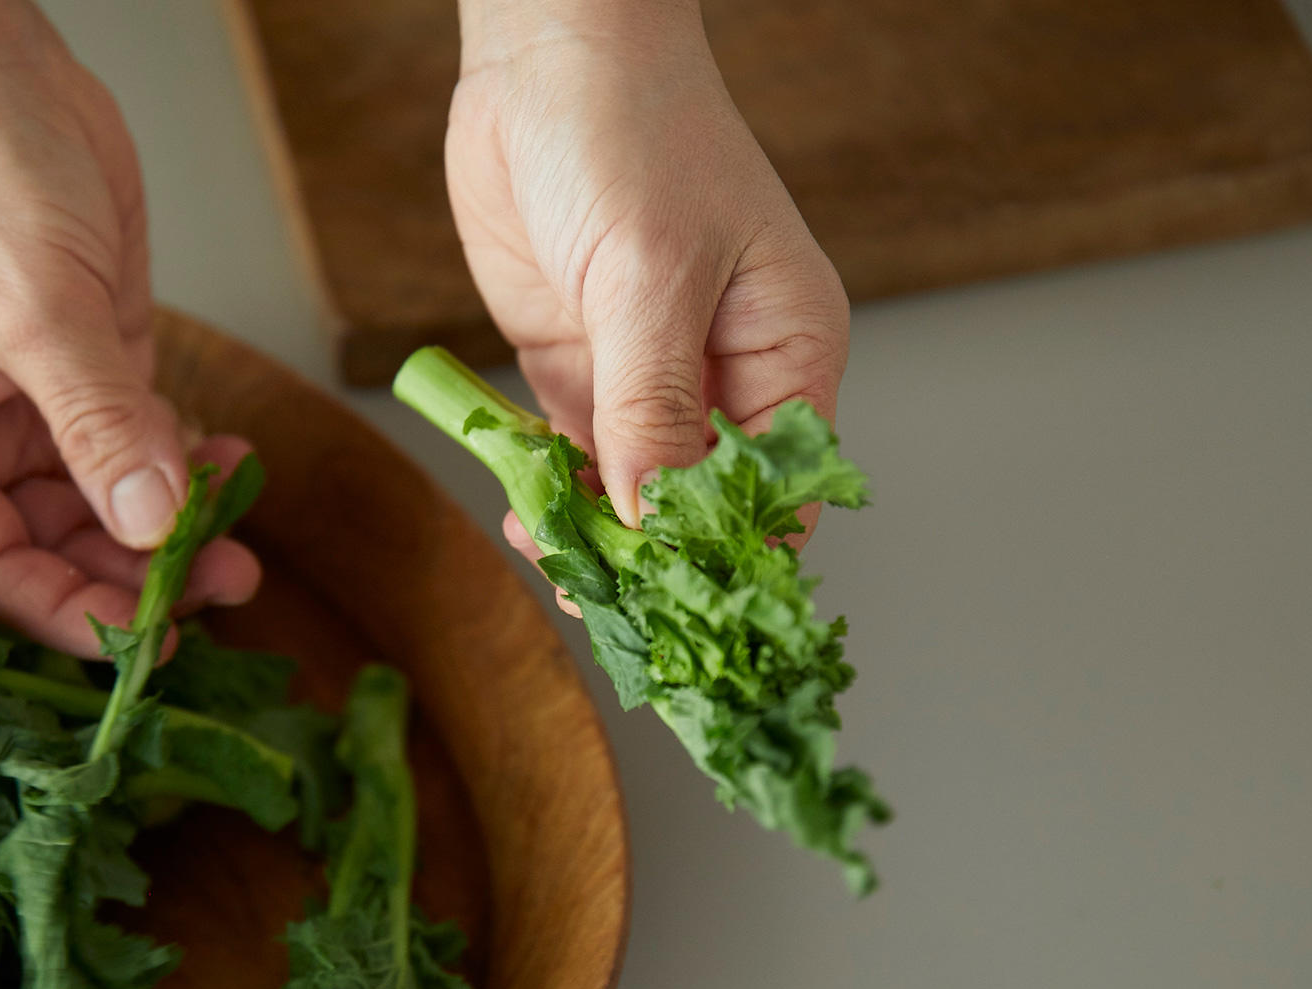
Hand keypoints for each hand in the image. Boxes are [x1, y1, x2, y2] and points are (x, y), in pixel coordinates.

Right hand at [0, 0, 258, 654]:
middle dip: (141, 576)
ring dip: (178, 531)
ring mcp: (40, 412)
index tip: (148, 636)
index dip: (66, 613)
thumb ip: (98, 422)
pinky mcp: (97, 375)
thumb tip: (152, 527)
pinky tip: (233, 466)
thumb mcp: (36, 306)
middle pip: (59, 550)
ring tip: (243, 540)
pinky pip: (146, 451)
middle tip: (225, 585)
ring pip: (112, 511)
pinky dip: (190, 467)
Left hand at [447, 1, 849, 567]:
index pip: (781, 488)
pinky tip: (526, 517)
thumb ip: (652, 405)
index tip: (685, 607)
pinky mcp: (582, 366)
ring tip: (553, 563)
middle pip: (703, 503)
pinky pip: (573, 454)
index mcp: (786, 351)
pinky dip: (550, 491)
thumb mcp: (648, 275)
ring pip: (633, 490)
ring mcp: (648, 374)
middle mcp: (724, 374)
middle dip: (656, 556)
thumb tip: (654, 521)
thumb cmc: (632, 132)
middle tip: (604, 600)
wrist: (544, 58)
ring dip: (594, 533)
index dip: (738, 554)